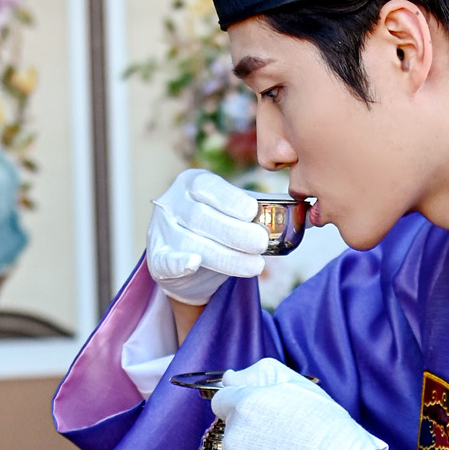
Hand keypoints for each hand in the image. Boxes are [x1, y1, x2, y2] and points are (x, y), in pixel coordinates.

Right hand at [147, 169, 267, 306]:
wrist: (188, 261)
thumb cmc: (216, 229)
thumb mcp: (229, 211)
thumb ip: (251, 210)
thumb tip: (292, 214)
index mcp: (191, 183)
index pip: (208, 187)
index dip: (230, 200)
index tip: (253, 212)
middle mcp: (172, 203)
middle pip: (201, 217)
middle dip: (235, 232)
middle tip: (261, 243)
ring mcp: (161, 230)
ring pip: (190, 242)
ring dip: (225, 256)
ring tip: (255, 266)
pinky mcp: (156, 258)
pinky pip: (166, 261)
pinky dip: (179, 263)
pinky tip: (194, 263)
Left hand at [211, 359, 387, 449]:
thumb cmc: (329, 431)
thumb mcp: (300, 386)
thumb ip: (258, 374)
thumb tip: (230, 379)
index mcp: (244, 406)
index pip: (223, 401)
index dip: (244, 406)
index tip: (265, 416)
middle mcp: (232, 439)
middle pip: (231, 434)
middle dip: (251, 435)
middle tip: (286, 442)